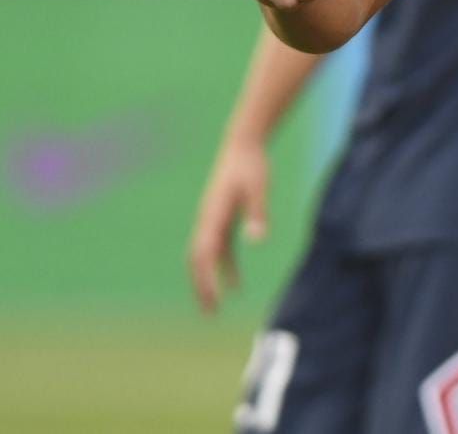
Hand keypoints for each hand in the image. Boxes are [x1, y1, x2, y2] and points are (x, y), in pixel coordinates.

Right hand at [187, 140, 269, 312]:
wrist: (243, 144)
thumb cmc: (252, 165)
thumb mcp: (259, 187)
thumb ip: (257, 213)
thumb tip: (257, 241)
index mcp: (212, 215)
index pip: (203, 254)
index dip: (206, 278)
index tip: (213, 299)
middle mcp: (207, 221)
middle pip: (198, 260)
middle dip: (201, 286)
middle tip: (209, 313)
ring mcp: (213, 221)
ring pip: (206, 258)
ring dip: (209, 281)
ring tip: (215, 308)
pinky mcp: (223, 219)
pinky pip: (220, 250)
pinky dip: (225, 268)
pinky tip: (236, 286)